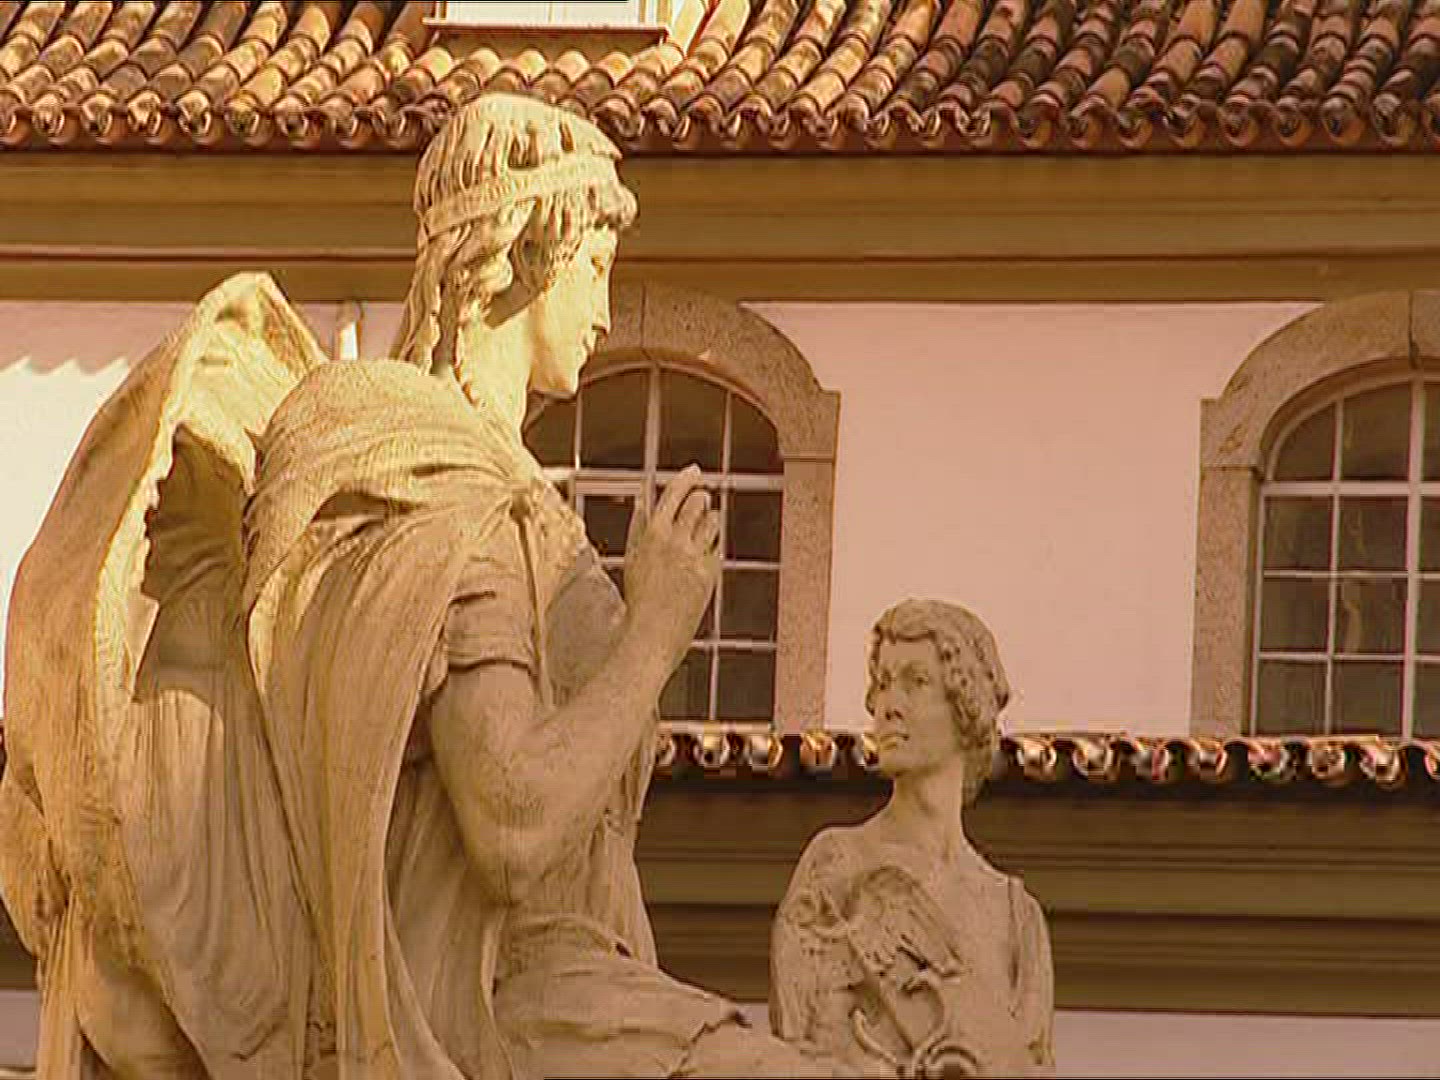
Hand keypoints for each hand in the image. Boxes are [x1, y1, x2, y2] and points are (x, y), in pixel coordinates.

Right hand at [622, 464, 721, 672]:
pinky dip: (712, 548)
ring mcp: (694, 556)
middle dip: (701, 499)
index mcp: (652, 534)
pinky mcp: (709, 572)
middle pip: (697, 503)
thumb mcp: (632, 558)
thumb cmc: (639, 600)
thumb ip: (638, 528)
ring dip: (710, 520)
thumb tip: (643, 501)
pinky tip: (703, 557)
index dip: (686, 478)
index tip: (695, 470)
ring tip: (702, 529)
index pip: (673, 493)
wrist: (653, 634)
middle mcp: (675, 541)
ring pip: (712, 522)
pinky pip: (717, 548)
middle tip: (701, 501)